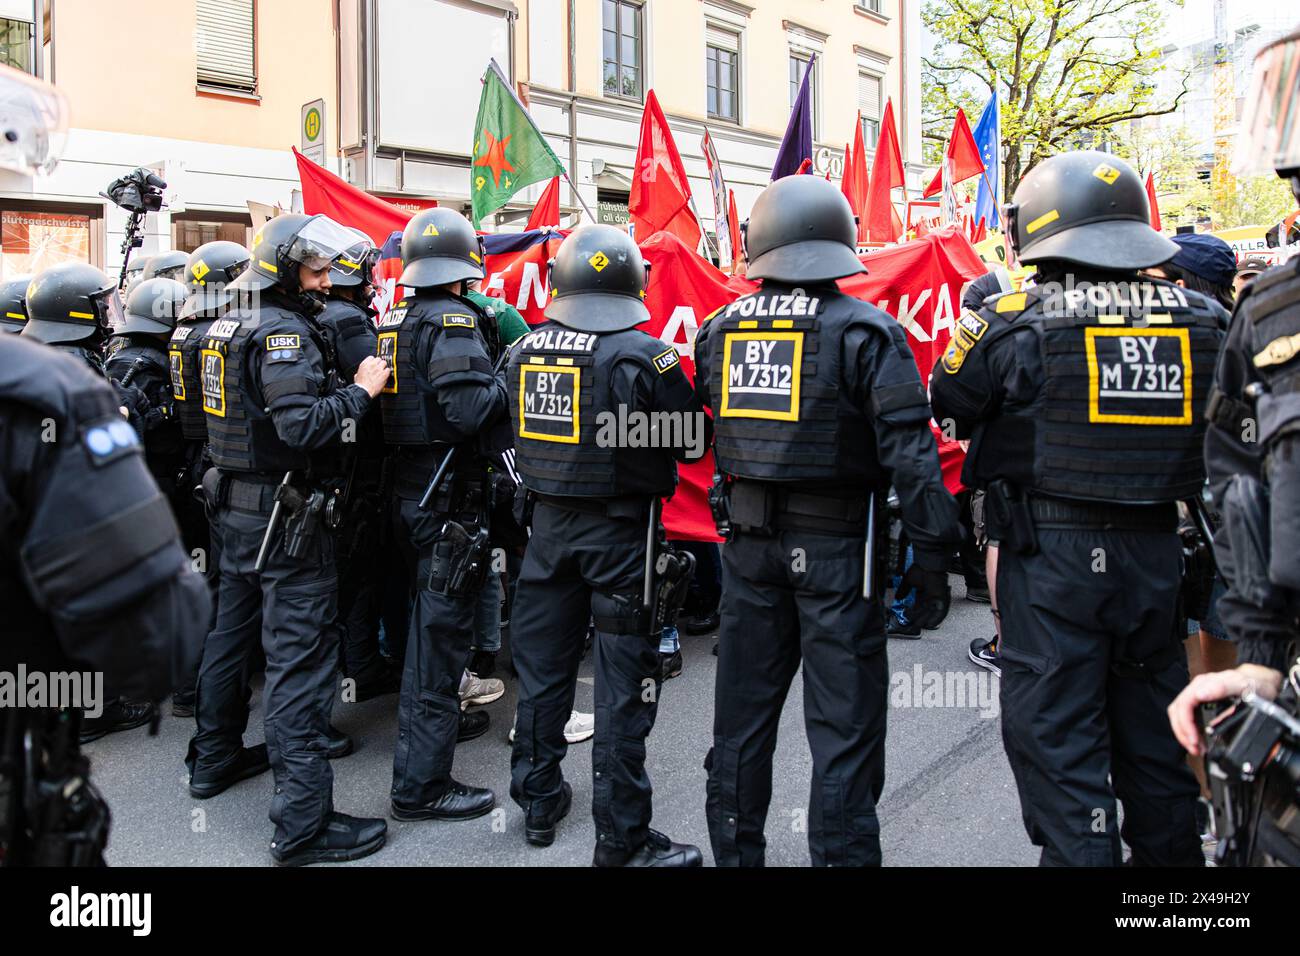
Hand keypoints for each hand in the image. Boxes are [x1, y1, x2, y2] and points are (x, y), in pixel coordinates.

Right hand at [353, 356, 390, 397]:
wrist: (364, 390)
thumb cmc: (360, 385)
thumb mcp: (357, 375)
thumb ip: (361, 371)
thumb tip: (362, 372)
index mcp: (365, 364)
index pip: (371, 357)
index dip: (373, 361)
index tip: (374, 364)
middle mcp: (372, 364)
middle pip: (379, 359)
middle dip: (379, 363)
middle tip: (379, 368)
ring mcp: (379, 369)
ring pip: (384, 363)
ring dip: (384, 367)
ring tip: (382, 371)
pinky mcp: (384, 374)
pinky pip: (388, 369)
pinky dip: (387, 372)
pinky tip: (385, 375)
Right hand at [897, 563, 949, 629]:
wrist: (929, 563)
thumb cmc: (921, 569)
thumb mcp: (908, 581)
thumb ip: (903, 590)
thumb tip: (897, 597)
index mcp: (923, 594)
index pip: (918, 608)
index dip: (912, 614)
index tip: (906, 617)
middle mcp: (930, 597)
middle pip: (924, 613)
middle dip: (918, 620)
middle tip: (912, 626)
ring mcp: (936, 598)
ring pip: (931, 614)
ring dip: (924, 620)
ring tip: (918, 625)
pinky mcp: (942, 598)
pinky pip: (941, 612)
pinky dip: (936, 619)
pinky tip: (930, 623)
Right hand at [1167, 664, 1284, 754]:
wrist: (1259, 682)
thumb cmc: (1253, 684)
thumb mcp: (1242, 685)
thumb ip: (1221, 688)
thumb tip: (1200, 695)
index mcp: (1204, 683)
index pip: (1184, 703)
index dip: (1186, 723)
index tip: (1195, 738)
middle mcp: (1197, 688)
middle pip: (1177, 711)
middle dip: (1183, 732)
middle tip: (1195, 748)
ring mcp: (1197, 695)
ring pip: (1178, 715)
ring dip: (1183, 733)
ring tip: (1195, 748)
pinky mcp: (1199, 703)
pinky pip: (1185, 717)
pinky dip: (1189, 731)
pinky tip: (1197, 740)